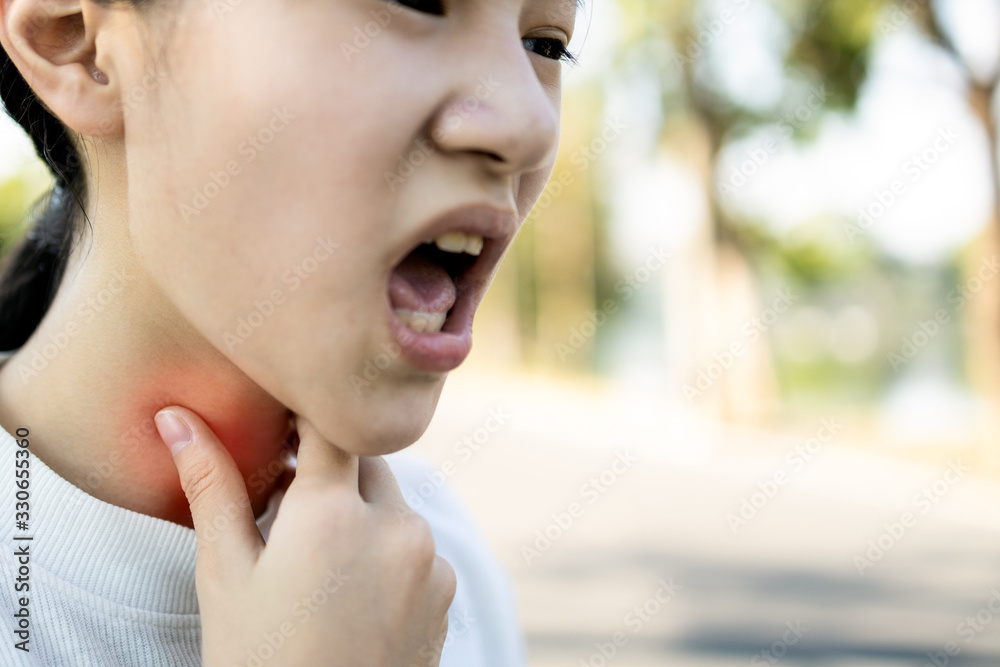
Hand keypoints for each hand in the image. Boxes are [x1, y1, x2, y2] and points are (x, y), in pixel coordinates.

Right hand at [154, 407, 455, 666]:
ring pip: (392, 503)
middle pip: (365, 462)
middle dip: (330, 473)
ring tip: (318, 565)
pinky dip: (388, 551)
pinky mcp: (446, 589)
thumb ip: (211, 486)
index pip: (329, 424)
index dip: (304, 418)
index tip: (282, 430)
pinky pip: (417, 545)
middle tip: (286, 510)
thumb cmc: (257, 660)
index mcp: (332, 513)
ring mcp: (428, 559)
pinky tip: (352, 593)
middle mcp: (394, 526)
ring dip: (361, 513)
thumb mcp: (225, 575)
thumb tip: (176, 418)